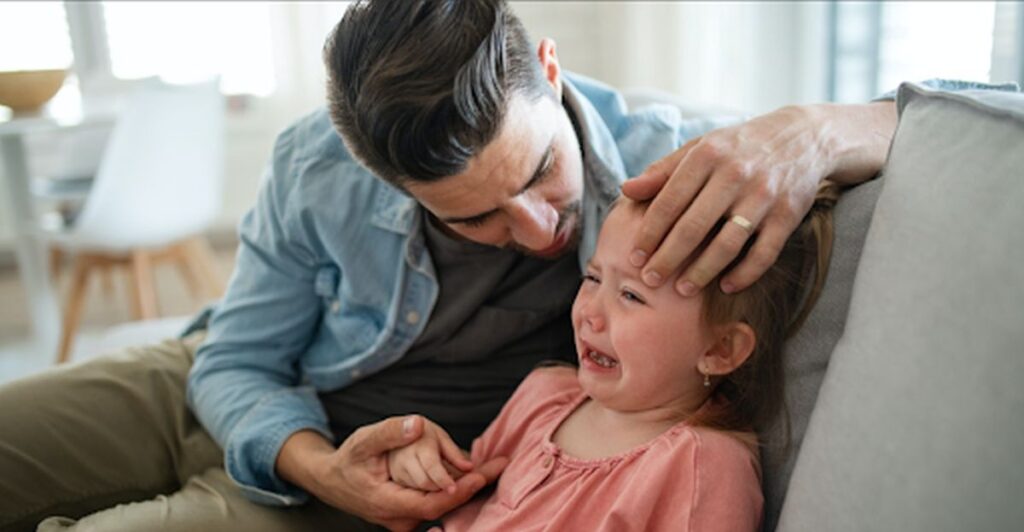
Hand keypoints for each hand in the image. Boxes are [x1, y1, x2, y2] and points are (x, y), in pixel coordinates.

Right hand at [276, 416, 507, 531]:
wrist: (330, 480)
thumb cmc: (347, 460)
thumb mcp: (364, 440)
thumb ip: (391, 433)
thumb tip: (418, 425)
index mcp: (388, 504)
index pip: (432, 504)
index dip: (458, 492)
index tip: (480, 475)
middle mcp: (400, 518)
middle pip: (444, 507)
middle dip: (473, 486)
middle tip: (500, 464)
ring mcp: (406, 519)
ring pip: (442, 506)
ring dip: (468, 487)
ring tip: (496, 465)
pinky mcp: (410, 513)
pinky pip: (437, 503)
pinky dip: (456, 488)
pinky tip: (475, 471)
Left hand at [622, 101, 895, 294]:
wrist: (804, 137)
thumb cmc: (739, 146)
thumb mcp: (701, 147)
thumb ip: (663, 171)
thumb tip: (625, 190)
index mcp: (708, 155)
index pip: (669, 201)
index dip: (648, 233)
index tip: (633, 257)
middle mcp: (735, 174)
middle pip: (693, 227)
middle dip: (667, 258)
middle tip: (649, 280)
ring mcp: (763, 196)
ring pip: (727, 244)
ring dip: (702, 272)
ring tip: (682, 289)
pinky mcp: (788, 215)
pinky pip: (763, 254)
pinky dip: (744, 274)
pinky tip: (726, 286)